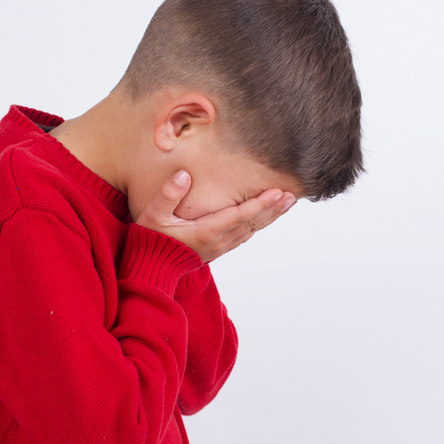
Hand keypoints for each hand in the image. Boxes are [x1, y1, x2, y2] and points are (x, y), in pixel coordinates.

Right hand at [136, 170, 295, 262]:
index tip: (277, 193)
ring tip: (286, 204)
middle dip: (273, 209)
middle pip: (252, 223)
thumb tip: (184, 175)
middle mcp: (218, 241)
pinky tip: (265, 218)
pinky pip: (244, 236)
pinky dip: (258, 225)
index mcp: (206, 231)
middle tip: (292, 196)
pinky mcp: (217, 249)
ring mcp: (219, 247)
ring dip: (269, 217)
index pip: (240, 215)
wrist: (151, 268)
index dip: (260, 204)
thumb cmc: (151, 238)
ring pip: (251, 230)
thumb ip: (168, 194)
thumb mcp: (153, 214)